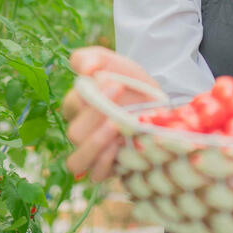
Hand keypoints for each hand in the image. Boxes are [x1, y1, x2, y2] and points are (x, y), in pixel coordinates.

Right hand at [60, 46, 161, 181]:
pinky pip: (94, 175)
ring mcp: (93, 154)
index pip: (71, 105)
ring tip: (116, 124)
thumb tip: (85, 67)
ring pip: (77, 159)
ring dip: (96, 141)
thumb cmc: (133, 86)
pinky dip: (103, 163)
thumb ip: (95, 58)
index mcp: (79, 108)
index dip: (87, 95)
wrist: (161, 108)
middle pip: (75, 131)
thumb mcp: (117, 64)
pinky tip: (118, 147)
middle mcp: (83, 133)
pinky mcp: (108, 170)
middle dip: (96, 114)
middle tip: (120, 96)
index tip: (114, 82)